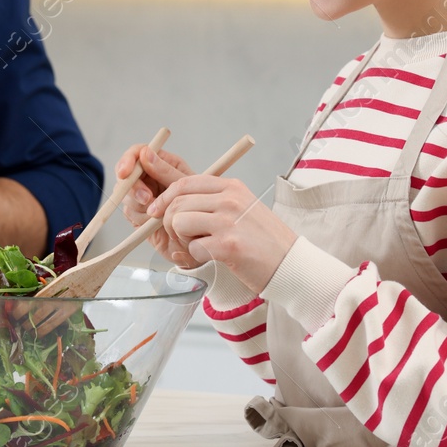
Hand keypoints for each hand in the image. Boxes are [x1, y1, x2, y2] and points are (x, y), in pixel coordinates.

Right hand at [116, 143, 195, 260]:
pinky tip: (155, 222)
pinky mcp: (138, 213)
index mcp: (163, 163)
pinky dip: (141, 218)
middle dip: (133, 188)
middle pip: (126, 174)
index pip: (138, 153)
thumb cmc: (198, 207)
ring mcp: (142, 195)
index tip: (124, 172)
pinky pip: (129, 212)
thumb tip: (145, 153)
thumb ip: (164, 170)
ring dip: (139, 205)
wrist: (198, 238)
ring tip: (160, 214)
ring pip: (125, 194)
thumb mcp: (185, 185)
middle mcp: (150, 177)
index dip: (127, 160)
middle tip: (147, 199)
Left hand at [146, 175, 297, 290]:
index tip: (155, 210)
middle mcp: (230, 199)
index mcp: (231, 187)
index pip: (184, 182)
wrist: (291, 265)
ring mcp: (229, 221)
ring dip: (182, 239)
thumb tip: (173, 203)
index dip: (164, 197)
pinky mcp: (228, 245)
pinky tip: (214, 257)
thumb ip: (212, 202)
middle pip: (177, 203)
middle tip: (180, 238)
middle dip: (168, 222)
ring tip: (200, 247)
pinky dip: (197, 256)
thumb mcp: (242, 209)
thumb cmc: (264, 241)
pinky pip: (192, 247)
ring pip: (178, 222)